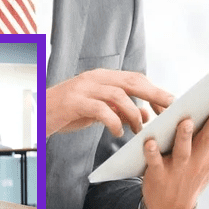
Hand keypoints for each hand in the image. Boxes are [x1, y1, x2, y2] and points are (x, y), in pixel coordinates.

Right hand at [46, 69, 173, 137]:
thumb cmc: (68, 112)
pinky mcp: (74, 102)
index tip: (171, 104)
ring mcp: (84, 88)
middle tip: (170, 109)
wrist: (37, 114)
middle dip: (154, 95)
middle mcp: (95, 78)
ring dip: (133, 113)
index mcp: (102, 77)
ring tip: (138, 129)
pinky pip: (100, 109)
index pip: (135, 78)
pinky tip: (118, 132)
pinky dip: (113, 121)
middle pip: (131, 81)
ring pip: (118, 95)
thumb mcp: (97, 109)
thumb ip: (119, 109)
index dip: (155, 90)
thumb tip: (145, 114)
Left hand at [141, 97, 208, 208]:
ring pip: (182, 151)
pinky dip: (152, 152)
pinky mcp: (158, 174)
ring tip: (186, 121)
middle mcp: (198, 162)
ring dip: (184, 136)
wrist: (171, 208)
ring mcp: (178, 169)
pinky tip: (150, 141)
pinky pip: (154, 162)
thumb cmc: (195, 178)